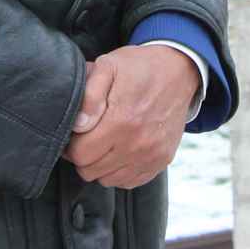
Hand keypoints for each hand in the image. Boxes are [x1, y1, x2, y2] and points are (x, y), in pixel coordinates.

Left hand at [60, 45, 199, 188]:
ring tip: (105, 141)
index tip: (76, 132)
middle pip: (90, 171)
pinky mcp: (161, 161)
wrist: (178, 71)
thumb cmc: (139, 68)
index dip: (70, 144)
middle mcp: (138, 144)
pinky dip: (119, 170)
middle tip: (88, 135)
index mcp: (121, 121)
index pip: (80, 154)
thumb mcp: (108, 66)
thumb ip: (89, 95)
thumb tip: (78, 125)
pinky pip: (129, 181)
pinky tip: (120, 149)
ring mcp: (151, 156)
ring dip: (101, 164)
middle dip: (83, 155)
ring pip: (108, 180)